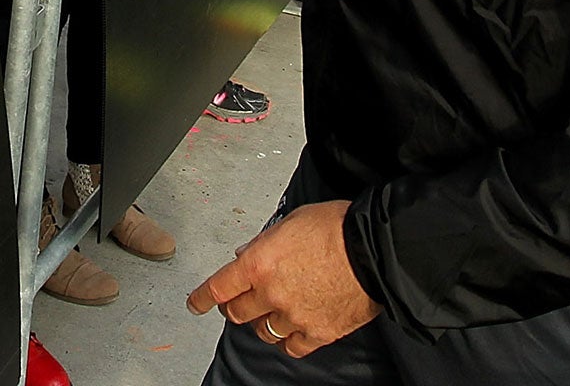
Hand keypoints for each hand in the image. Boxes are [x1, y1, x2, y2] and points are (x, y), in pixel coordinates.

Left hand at [186, 201, 379, 358]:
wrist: (373, 249)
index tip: (195, 304)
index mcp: (259, 263)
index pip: (218, 287)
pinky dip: (288, 339)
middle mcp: (272, 294)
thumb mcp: (290, 223)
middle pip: (237, 313)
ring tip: (273, 311)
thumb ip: (262, 243)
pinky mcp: (318, 333)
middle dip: (235, 307)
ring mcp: (295, 316)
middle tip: (240, 302)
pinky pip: (292, 346)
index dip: (201, 298)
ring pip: (264, 331)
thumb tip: (245, 255)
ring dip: (263, 322)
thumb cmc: (335, 228)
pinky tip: (293, 328)